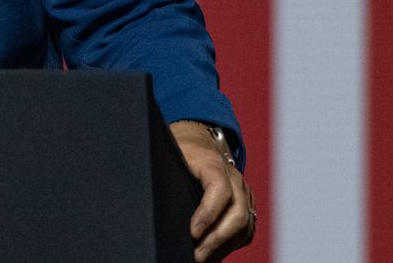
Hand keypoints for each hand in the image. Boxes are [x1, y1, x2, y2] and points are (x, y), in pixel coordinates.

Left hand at [168, 120, 254, 261]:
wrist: (200, 141)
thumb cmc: (181, 150)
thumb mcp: (169, 154)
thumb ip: (164, 173)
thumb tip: (145, 198)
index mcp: (213, 163)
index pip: (219, 190)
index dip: (208, 213)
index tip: (192, 233)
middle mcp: (234, 178)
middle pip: (237, 213)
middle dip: (216, 239)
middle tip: (195, 255)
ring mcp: (244, 192)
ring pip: (245, 225)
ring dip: (224, 246)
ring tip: (201, 258)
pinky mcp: (247, 204)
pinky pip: (246, 229)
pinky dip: (231, 244)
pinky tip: (213, 252)